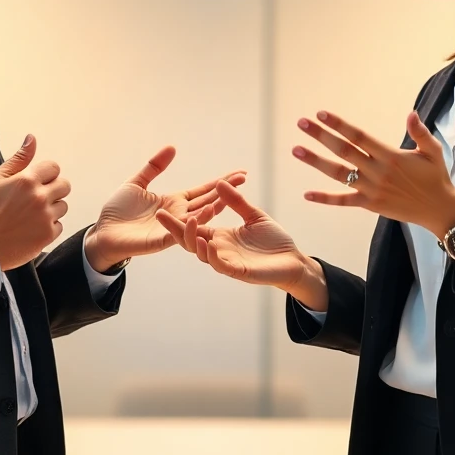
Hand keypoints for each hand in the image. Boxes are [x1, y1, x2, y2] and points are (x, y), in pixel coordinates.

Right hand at [0, 135, 70, 270]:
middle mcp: (40, 197)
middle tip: (37, 198)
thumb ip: (18, 159)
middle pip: (64, 185)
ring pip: (63, 206)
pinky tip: (32, 228)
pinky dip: (49, 227)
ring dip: (52, 209)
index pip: (54, 167)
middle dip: (53, 189)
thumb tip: (32, 138)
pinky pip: (59, 225)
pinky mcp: (48, 234)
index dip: (45, 174)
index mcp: (27, 180)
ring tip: (32, 215)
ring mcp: (46, 216)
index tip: (36, 182)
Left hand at [83, 146, 246, 272]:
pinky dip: (195, 223)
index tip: (240, 173)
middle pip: (206, 201)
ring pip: (199, 217)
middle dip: (225, 191)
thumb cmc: (118, 211)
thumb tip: (172, 147)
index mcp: (174, 201)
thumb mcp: (136, 182)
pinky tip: (206, 213)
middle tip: (243, 179)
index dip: (220, 182)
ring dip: (214, 207)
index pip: (202, 190)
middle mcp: (178, 214)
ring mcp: (172, 227)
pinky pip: (183, 231)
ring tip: (228, 196)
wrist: (102, 233)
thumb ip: (154, 166)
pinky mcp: (162, 239)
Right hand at [155, 182, 327, 311]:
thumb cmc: (274, 240)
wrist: (293, 260)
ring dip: (192, 239)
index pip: (193, 228)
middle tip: (161, 215)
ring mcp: (226, 261)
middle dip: (174, 229)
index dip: (177, 220)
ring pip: (200, 254)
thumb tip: (221, 182)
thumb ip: (237, 201)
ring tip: (189, 223)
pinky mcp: (238, 271)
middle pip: (189, 241)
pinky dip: (211, 254)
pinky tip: (206, 243)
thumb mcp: (253, 215)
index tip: (160, 208)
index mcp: (219, 236)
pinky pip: (219, 265)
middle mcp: (218, 250)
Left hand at [292, 110, 454, 239]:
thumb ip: (420, 132)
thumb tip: (411, 114)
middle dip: (321, 136)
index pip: (359, 136)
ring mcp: (371, 189)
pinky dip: (325, 198)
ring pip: (338, 174)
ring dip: (316, 161)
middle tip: (302, 123)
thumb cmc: (436, 178)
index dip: (340, 125)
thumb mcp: (433, 151)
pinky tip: (307, 194)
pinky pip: (344, 201)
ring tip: (296, 149)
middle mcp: (377, 172)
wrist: (440, 210)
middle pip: (343, 150)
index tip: (322, 114)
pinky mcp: (369, 205)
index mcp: (390, 156)